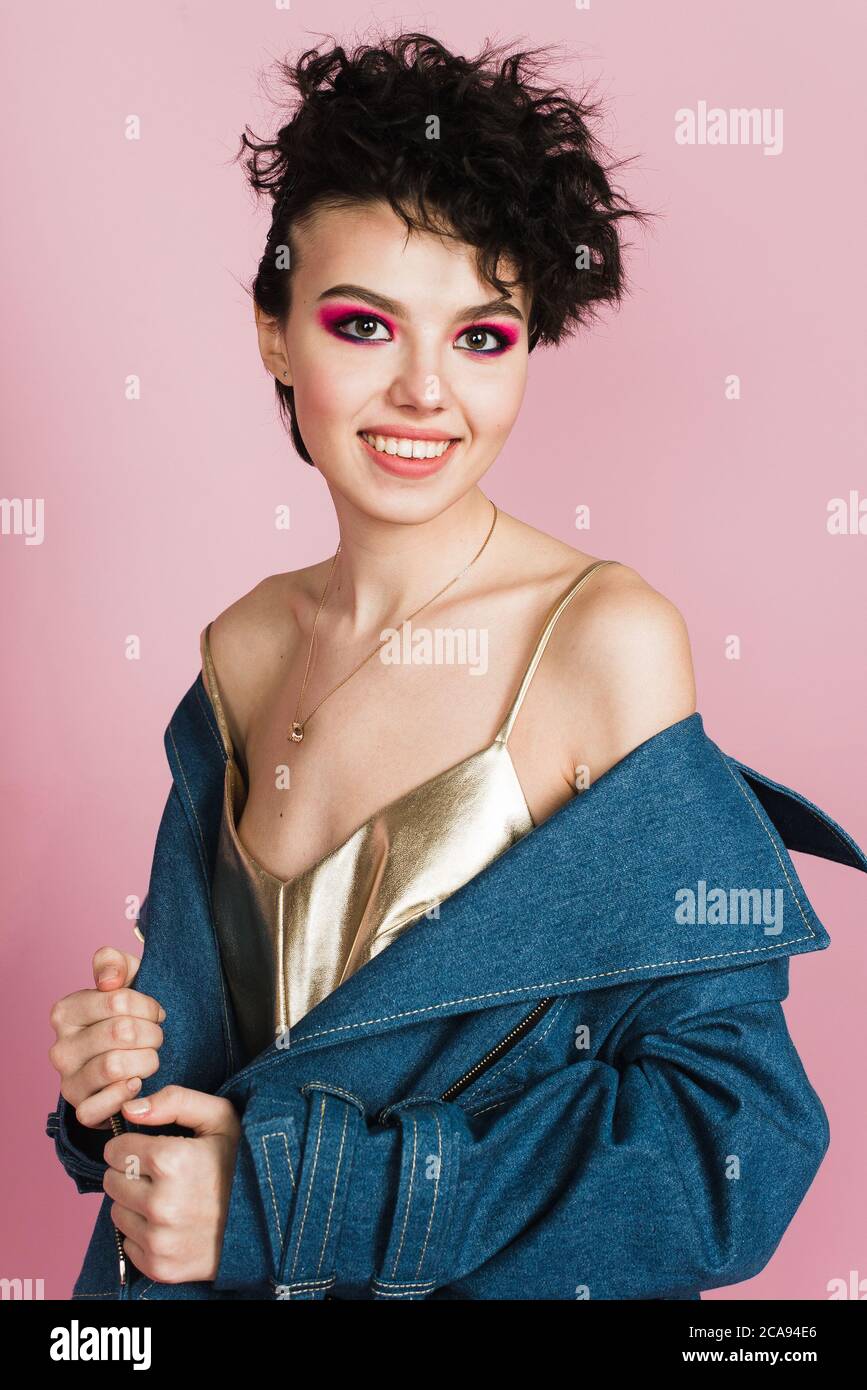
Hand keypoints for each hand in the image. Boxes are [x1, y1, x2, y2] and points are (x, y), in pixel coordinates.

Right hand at [48, 946, 164, 1129]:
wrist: (131, 1060)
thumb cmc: (127, 1016)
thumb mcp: (126, 979)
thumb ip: (114, 964)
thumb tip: (109, 980)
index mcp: (66, 1012)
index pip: (118, 1000)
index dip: (148, 1006)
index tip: (154, 1013)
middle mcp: (60, 1048)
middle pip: (121, 1032)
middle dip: (152, 1034)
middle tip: (156, 1038)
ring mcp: (68, 1081)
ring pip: (115, 1066)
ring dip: (147, 1061)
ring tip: (150, 1059)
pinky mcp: (81, 1110)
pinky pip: (100, 1107)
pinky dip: (126, 1094)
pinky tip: (137, 1084)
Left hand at [103, 1085, 241, 1283]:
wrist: (269, 1222)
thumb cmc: (242, 1164)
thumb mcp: (220, 1118)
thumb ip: (174, 1100)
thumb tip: (128, 1109)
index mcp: (172, 1161)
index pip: (116, 1149)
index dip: (132, 1145)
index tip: (152, 1149)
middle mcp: (161, 1204)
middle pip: (112, 1181)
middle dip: (131, 1173)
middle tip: (162, 1175)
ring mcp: (160, 1240)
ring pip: (117, 1212)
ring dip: (135, 1203)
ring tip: (169, 1198)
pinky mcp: (160, 1267)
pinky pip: (128, 1243)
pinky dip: (143, 1233)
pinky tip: (171, 1224)